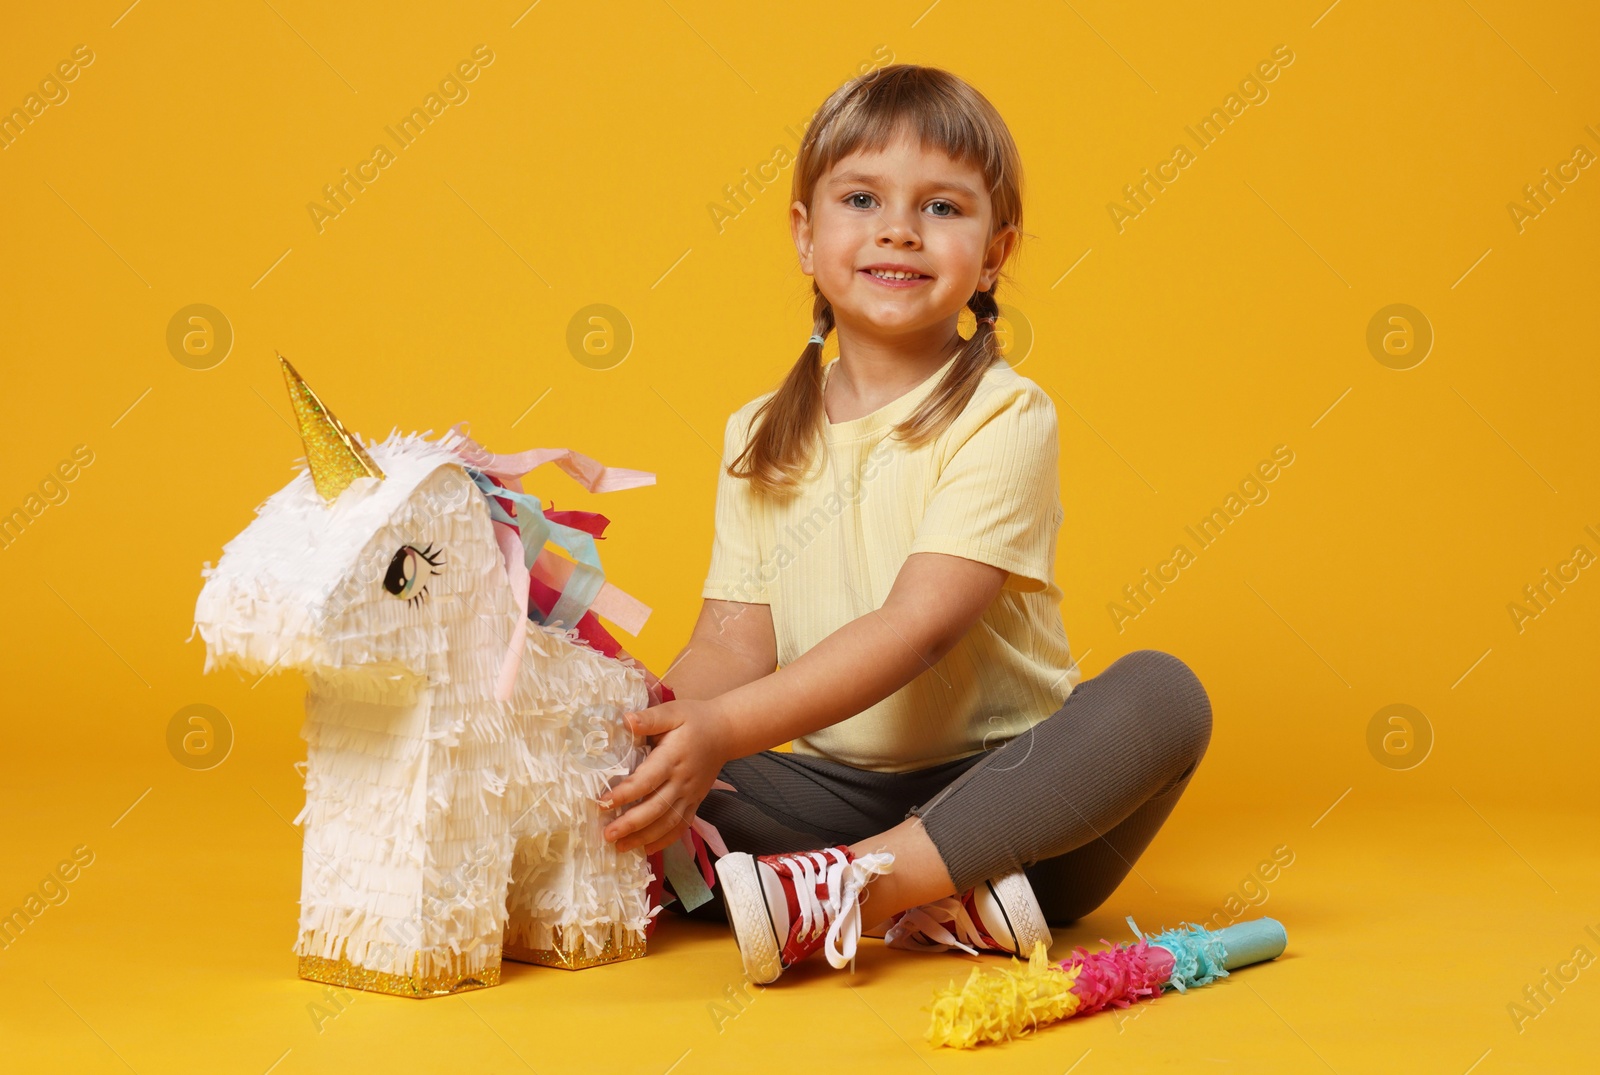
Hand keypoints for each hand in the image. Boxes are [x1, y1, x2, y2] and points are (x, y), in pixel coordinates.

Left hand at [598, 696, 729, 855]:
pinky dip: (665, 841)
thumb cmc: (694, 720)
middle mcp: (682, 781)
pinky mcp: (695, 802)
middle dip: (631, 824)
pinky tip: (647, 849)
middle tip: (607, 834)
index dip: (625, 793)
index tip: (603, 802)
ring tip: (620, 847)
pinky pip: (681, 826)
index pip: (647, 780)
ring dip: (644, 837)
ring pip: (668, 823)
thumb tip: (626, 720)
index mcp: (673, 758)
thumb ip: (650, 719)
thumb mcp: (673, 712)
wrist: (726, 732)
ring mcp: (690, 795)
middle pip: (656, 808)